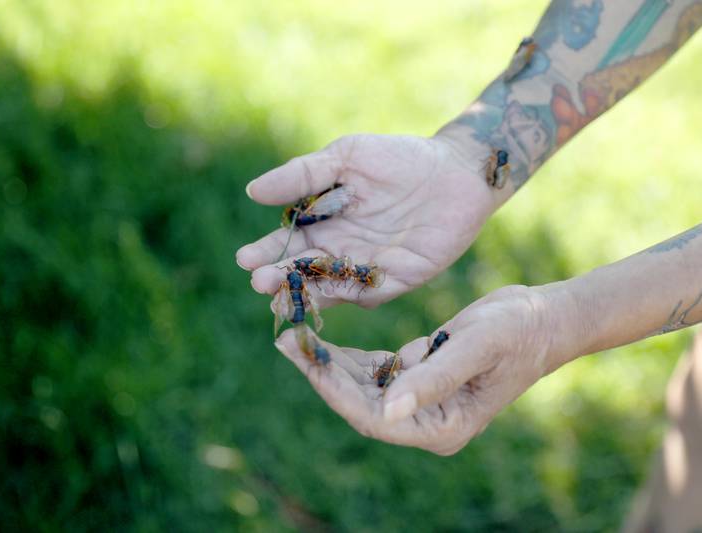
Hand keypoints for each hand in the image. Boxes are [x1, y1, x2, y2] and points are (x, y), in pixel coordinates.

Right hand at [236, 133, 503, 307]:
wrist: (457, 169)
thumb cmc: (398, 158)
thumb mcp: (346, 158)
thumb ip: (303, 175)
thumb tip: (253, 191)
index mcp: (325, 223)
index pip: (288, 243)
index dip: (266, 252)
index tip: (244, 259)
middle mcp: (342, 249)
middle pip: (304, 270)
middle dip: (280, 277)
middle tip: (258, 281)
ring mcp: (368, 267)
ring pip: (330, 285)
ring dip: (306, 291)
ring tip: (281, 293)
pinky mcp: (398, 279)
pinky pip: (369, 291)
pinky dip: (348, 295)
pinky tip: (329, 295)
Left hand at [275, 285, 568, 454]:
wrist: (541, 321)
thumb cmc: (517, 332)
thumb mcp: (476, 347)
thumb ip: (433, 379)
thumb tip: (388, 410)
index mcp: (441, 427)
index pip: (374, 417)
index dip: (335, 390)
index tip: (304, 360)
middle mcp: (427, 421)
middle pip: (360, 403)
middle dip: (322, 373)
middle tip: (285, 340)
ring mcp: (421, 403)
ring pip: (362, 387)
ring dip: (329, 363)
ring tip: (294, 336)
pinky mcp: (418, 379)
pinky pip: (375, 371)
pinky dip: (350, 357)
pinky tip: (325, 340)